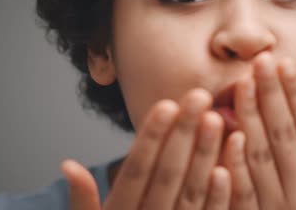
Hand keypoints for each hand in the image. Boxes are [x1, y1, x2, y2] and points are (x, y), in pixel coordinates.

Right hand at [61, 89, 231, 209]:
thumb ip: (82, 201)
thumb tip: (68, 164)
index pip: (136, 170)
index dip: (151, 138)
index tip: (167, 104)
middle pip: (167, 174)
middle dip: (184, 134)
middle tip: (199, 95)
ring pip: (191, 192)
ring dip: (205, 156)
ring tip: (217, 118)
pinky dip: (219, 198)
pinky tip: (227, 168)